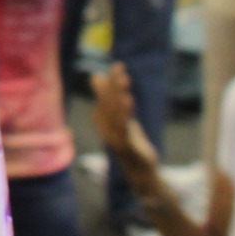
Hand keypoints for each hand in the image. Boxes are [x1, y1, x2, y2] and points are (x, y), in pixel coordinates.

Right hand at [90, 65, 162, 182]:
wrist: (138, 169)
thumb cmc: (128, 141)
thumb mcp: (120, 118)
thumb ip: (107, 99)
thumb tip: (96, 76)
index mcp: (100, 118)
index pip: (105, 95)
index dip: (112, 80)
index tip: (119, 66)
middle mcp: (103, 126)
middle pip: (108, 100)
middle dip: (115, 82)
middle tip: (120, 66)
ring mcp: (112, 135)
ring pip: (115, 110)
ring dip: (119, 93)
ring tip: (124, 79)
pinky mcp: (124, 144)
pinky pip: (123, 124)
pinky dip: (124, 110)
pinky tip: (128, 98)